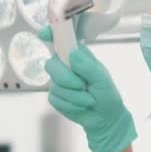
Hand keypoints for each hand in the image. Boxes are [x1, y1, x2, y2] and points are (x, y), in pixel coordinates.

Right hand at [39, 27, 136, 151]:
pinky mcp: (55, 97)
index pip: (62, 40)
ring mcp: (58, 82)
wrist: (105, 118)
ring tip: (89, 99)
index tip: (43, 33)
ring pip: (55, 85)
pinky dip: (71, 104)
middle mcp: (66, 66)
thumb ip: (87, 66)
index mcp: (78, 56)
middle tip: (83, 86)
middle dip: (67, 78)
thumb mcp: (102, 79)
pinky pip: (55, 99)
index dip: (51, 33)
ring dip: (74, 95)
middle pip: (51, 64)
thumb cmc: (107, 94)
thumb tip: (72, 54)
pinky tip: (81, 105)